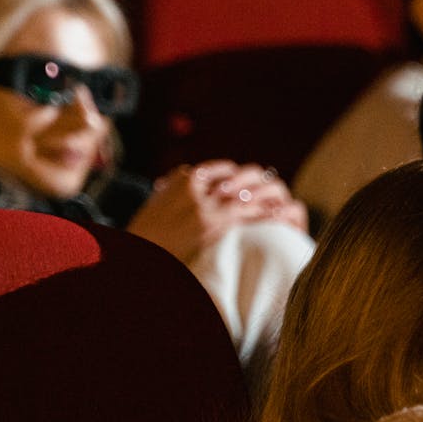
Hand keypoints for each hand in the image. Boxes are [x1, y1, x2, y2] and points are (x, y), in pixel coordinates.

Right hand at [126, 160, 307, 262]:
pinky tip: (280, 215)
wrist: (140, 251)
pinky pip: (248, 214)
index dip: (238, 175)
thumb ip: (176, 187)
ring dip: (266, 196)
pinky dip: (266, 213)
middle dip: (257, 182)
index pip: (221, 170)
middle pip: (237, 178)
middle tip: (273, 186)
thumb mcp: (159, 202)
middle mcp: (196, 187)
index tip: (249, 178)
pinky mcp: (214, 224)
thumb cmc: (146, 233)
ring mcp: (205, 205)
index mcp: (182, 179)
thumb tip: (188, 176)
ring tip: (282, 200)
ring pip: (245, 195)